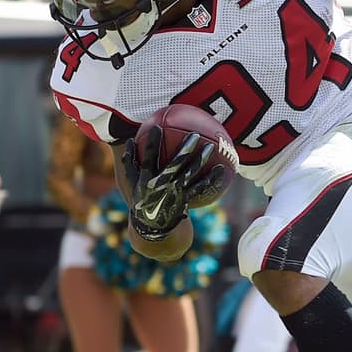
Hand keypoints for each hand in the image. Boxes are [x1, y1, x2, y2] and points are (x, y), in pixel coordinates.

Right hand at [122, 126, 214, 240]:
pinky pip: (200, 187)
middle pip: (175, 163)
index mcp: (146, 178)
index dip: (152, 142)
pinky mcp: (185, 199)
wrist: (151, 224)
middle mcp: (161, 184)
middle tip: (194, 134)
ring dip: (201, 160)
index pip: (148, 157)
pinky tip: (222, 169)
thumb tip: (130, 140)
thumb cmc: (141, 196)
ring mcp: (175, 192)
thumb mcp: (131, 182)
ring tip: (210, 147)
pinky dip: (212, 178)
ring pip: (190, 173)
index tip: (156, 127)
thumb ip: (129, 161)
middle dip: (185, 148)